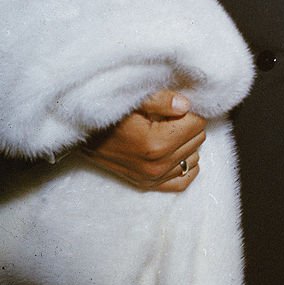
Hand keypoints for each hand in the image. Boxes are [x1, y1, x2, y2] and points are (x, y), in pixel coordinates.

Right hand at [80, 89, 206, 190]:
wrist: (84, 136)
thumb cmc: (111, 114)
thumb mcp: (135, 99)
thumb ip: (162, 100)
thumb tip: (187, 105)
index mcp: (156, 143)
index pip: (198, 123)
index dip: (190, 111)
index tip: (174, 108)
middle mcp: (156, 165)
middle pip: (198, 139)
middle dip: (189, 126)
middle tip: (170, 119)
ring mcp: (152, 178)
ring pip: (194, 157)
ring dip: (187, 144)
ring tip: (169, 133)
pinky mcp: (148, 185)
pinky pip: (183, 181)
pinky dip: (186, 166)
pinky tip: (178, 152)